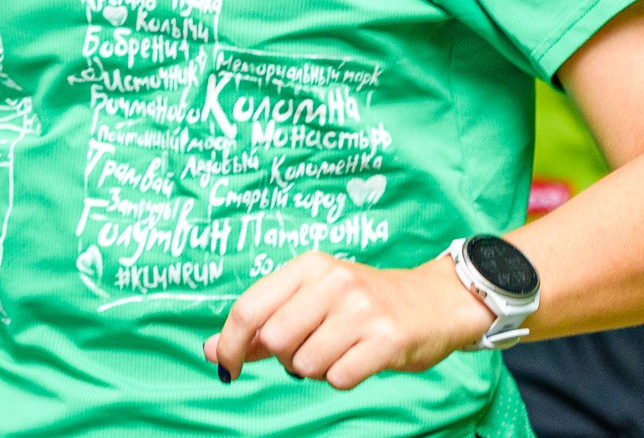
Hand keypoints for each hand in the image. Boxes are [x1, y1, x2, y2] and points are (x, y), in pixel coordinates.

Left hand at [205, 253, 489, 390]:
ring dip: (316, 368)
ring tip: (341, 348)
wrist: (435, 302)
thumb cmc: (363, 303)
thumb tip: (209, 350)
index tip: (226, 368)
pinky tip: (360, 357)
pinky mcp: (386, 339)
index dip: (228, 345)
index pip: (248, 308)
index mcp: (310, 265)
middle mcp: (335, 281)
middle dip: (285, 357)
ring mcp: (362, 309)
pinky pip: (338, 378)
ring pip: (304, 365)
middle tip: (311, 346)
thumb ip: (260, 324)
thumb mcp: (311, 299)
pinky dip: (343, 377)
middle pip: (273, 341)